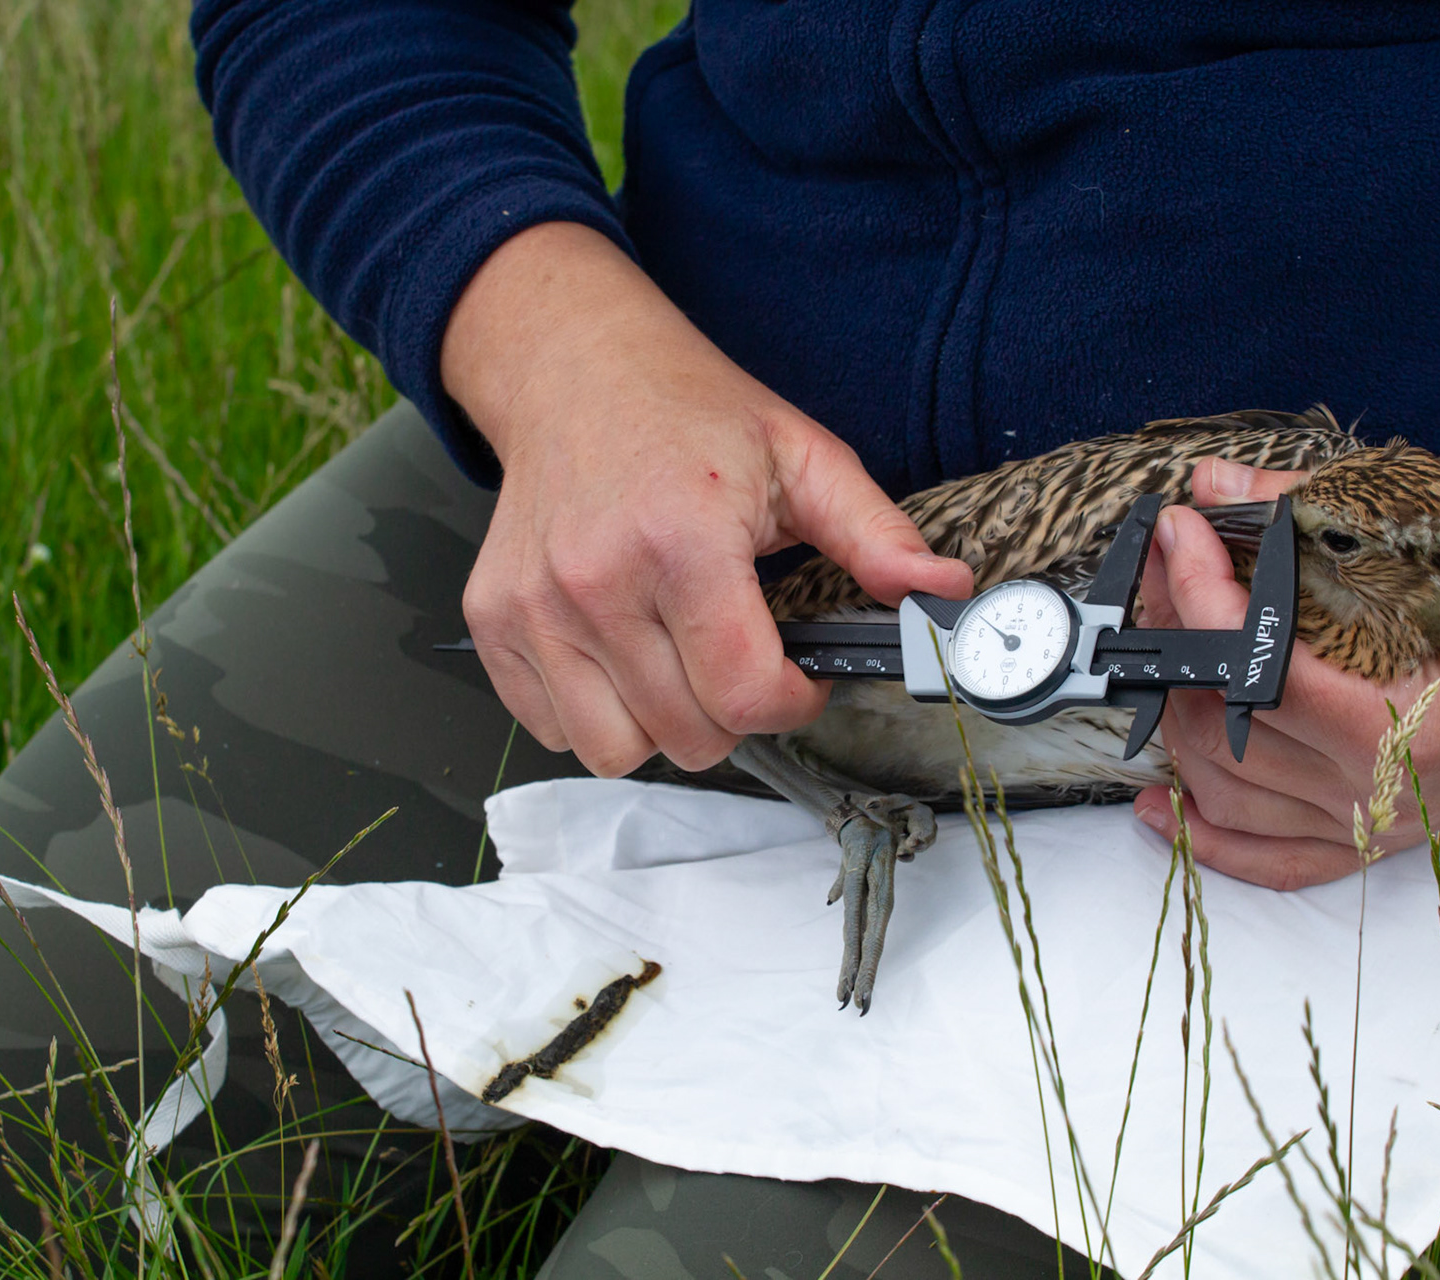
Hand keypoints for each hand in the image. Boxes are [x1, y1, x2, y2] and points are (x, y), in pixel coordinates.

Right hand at [444, 223, 971, 773]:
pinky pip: (552, 728)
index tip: (801, 678)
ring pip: (615, 751)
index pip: (746, 697)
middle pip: (687, 736)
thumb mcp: (803, 456)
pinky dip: (595, 714)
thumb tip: (944, 592)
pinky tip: (624, 657)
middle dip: (735, 715)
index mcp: (683, 541)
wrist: (573, 369)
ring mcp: (536, 607)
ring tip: (682, 664)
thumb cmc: (687, 413)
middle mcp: (598, 581)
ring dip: (663, 727)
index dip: (794, 704)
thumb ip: (878, 535)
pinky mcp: (495, 621)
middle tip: (742, 658)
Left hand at [1131, 456, 1439, 889]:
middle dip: (1176, 636)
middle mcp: (1387, 791)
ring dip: (1176, 714)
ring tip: (1166, 641)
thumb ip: (1310, 509)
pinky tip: (1160, 807)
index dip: (1200, 594)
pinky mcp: (1376, 836)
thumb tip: (1212, 484)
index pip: (1256, 668)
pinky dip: (1209, 838)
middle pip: (1226, 727)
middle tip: (1167, 569)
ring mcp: (1379, 823)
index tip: (1181, 531)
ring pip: (1228, 790)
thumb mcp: (1432, 528)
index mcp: (1407, 721)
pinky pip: (1273, 861)